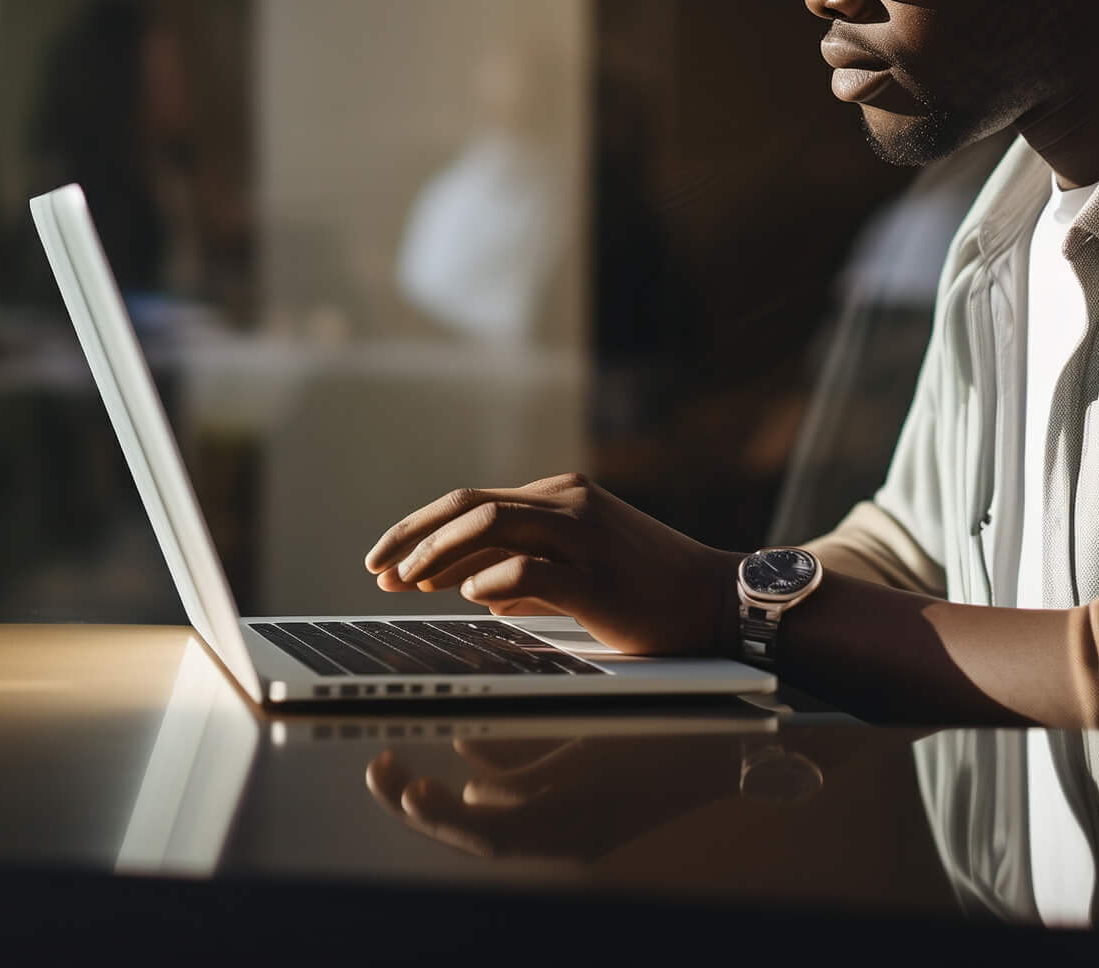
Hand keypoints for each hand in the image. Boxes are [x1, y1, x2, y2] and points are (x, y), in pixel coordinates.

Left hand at [361, 471, 741, 657]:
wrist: (720, 602)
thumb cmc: (650, 592)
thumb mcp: (581, 569)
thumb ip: (527, 574)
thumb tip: (474, 591)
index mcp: (561, 495)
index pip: (471, 503)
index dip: (420, 531)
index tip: (386, 562)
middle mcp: (568, 503)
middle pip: (468, 507)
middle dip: (413, 538)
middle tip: (378, 572)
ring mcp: (584, 536)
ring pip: (489, 526)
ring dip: (437, 555)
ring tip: (408, 584)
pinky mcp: (598, 576)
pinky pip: (530, 568)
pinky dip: (490, 579)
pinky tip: (468, 598)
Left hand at [363, 734, 738, 861]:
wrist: (724, 759)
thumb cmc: (660, 748)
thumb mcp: (588, 747)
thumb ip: (528, 767)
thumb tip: (468, 773)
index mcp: (568, 829)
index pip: (487, 835)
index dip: (441, 816)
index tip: (406, 789)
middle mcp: (566, 838)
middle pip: (479, 832)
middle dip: (426, 807)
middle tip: (382, 773)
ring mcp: (574, 830)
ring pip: (496, 819)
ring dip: (453, 798)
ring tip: (402, 770)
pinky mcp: (583, 816)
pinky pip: (526, 806)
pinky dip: (495, 781)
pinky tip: (468, 751)